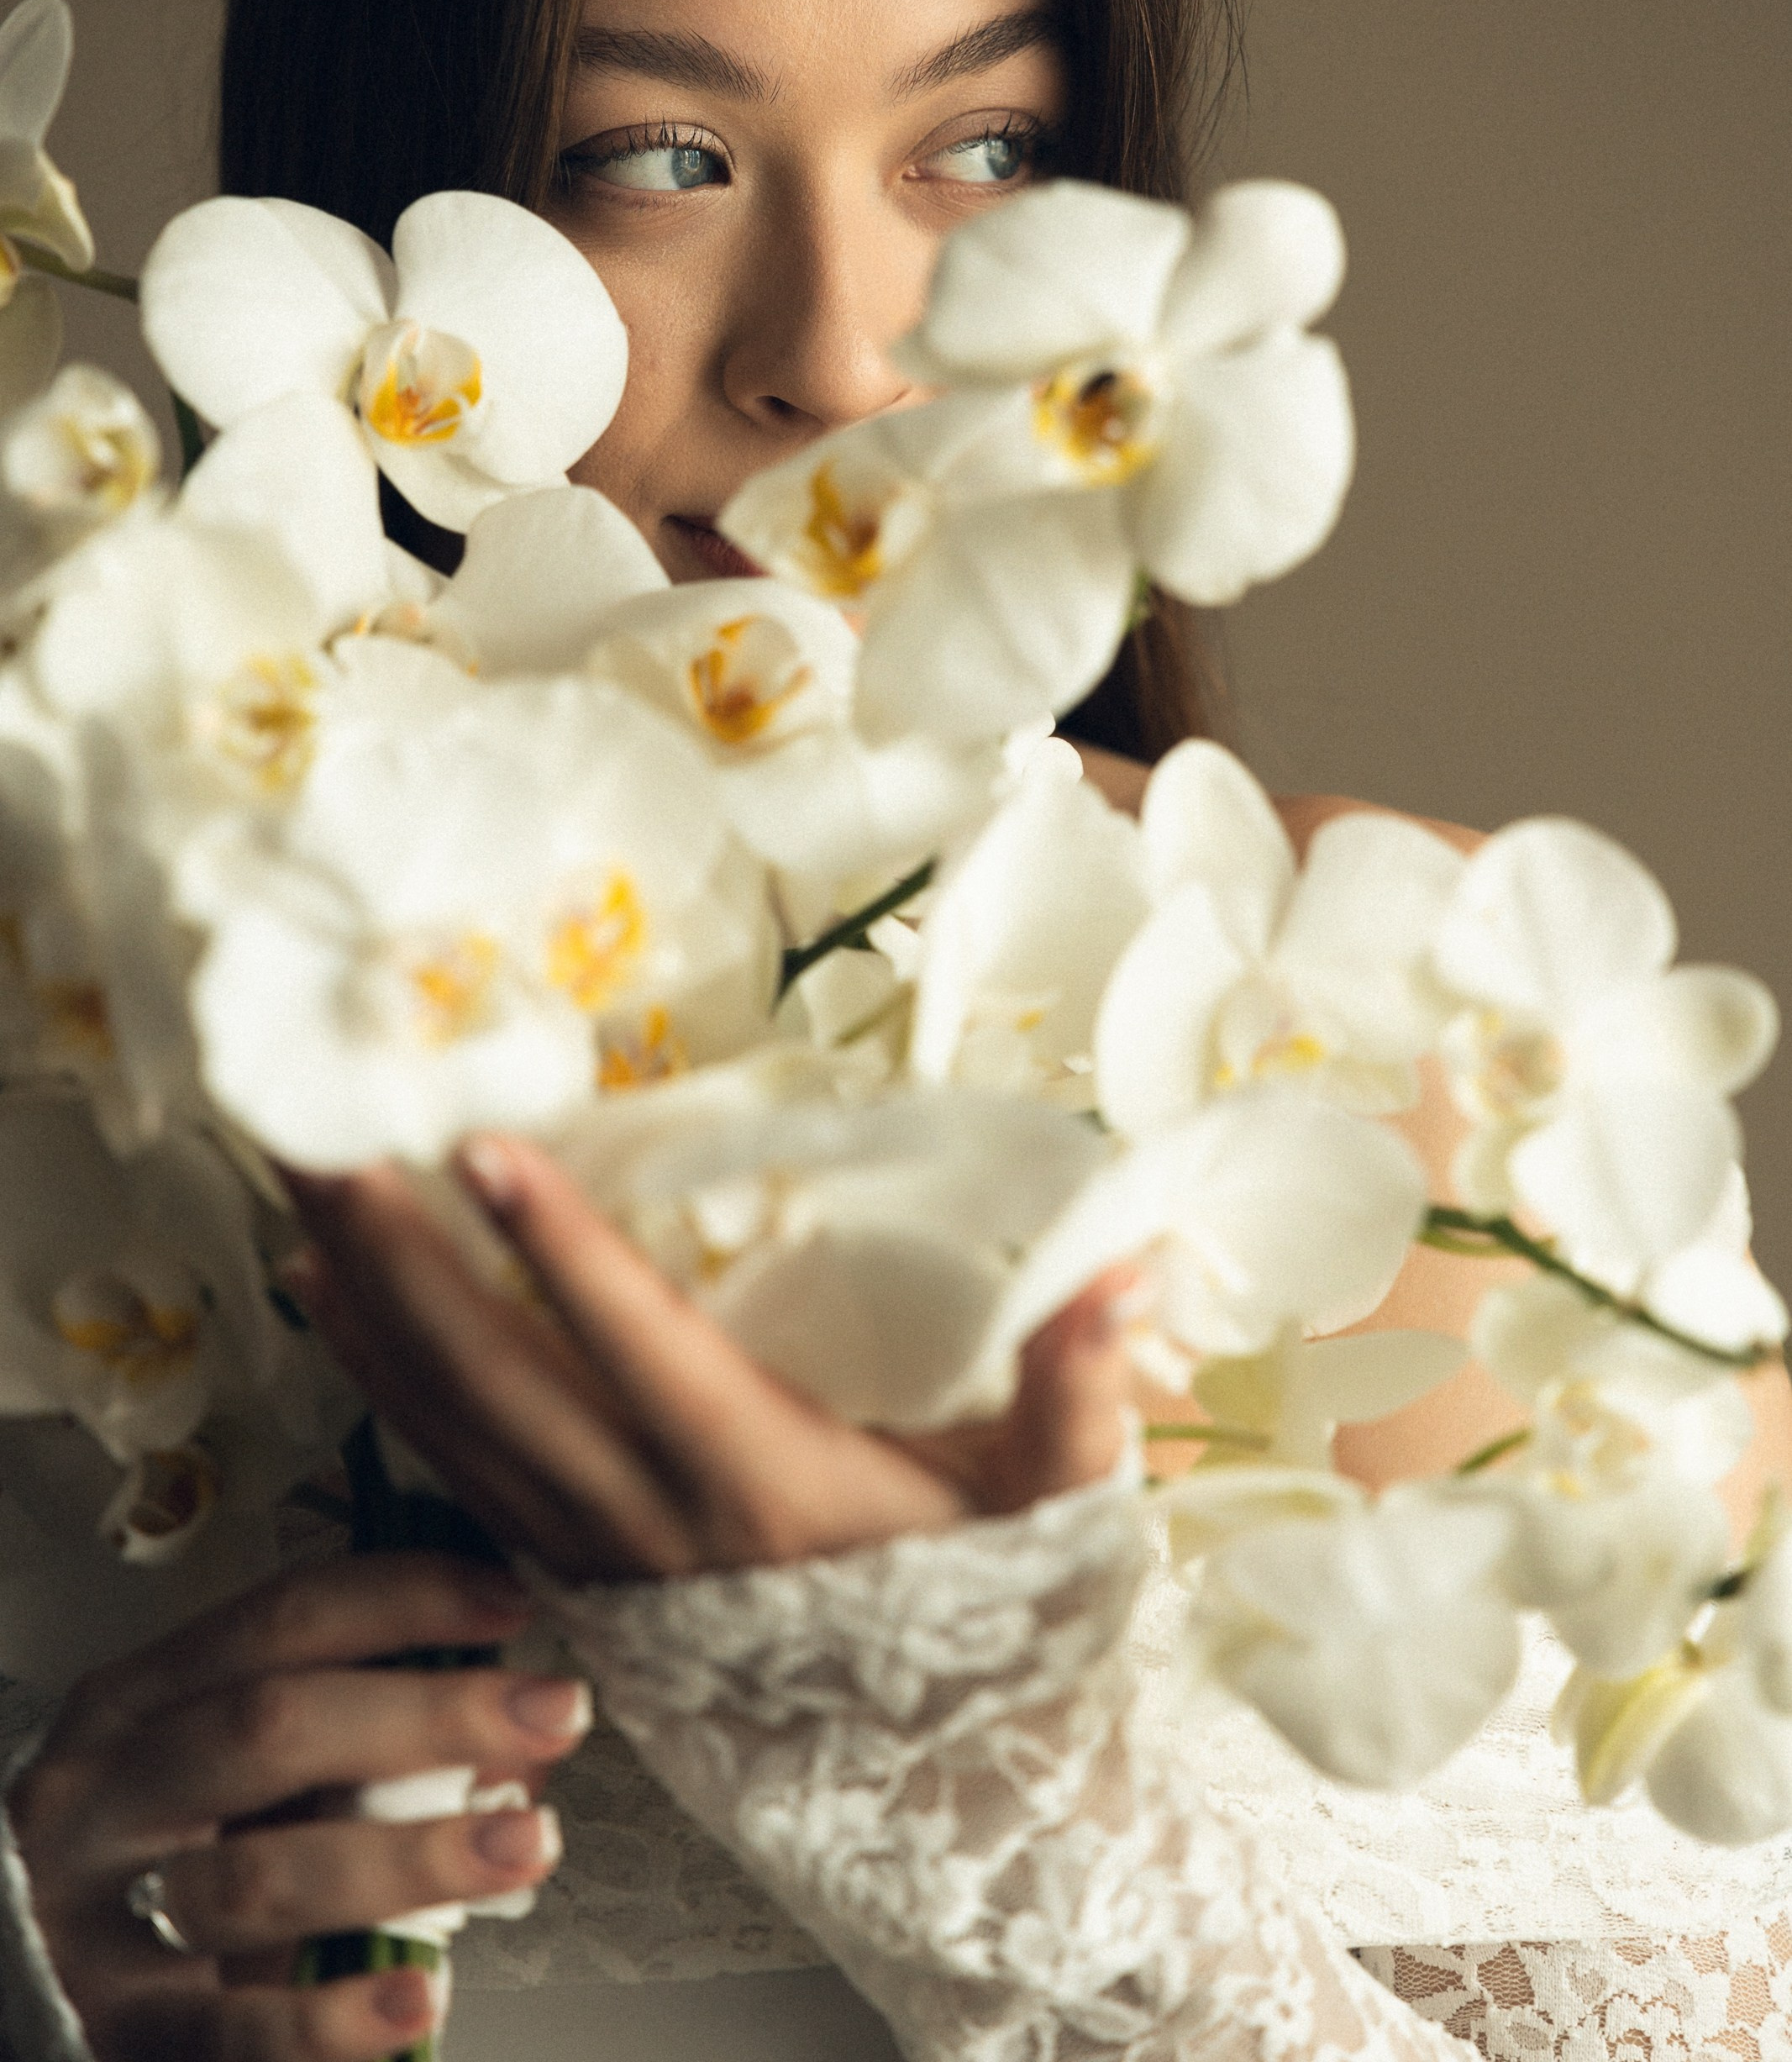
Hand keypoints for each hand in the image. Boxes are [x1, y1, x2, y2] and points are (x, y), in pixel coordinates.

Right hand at [9, 1550, 589, 2060]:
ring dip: (409, 1856)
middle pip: (272, 1727)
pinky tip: (414, 1998)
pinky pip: (232, 2030)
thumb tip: (509, 1717)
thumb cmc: (149, 1861)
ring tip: (524, 1842)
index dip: (405, 1599)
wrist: (20, 1980)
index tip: (515, 1602)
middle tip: (552, 1711)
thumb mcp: (211, 1775)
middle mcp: (107, 1795)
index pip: (281, 1619)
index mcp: (139, 1701)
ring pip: (260, 1874)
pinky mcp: (115, 2033)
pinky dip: (333, 2016)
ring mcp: (98, 1918)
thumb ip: (334, 1737)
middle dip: (428, 1712)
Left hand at [284, 1135, 1136, 1582]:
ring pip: (446, 1413)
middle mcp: (651, 1516)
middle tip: (322, 1120)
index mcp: (763, 1483)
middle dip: (398, 1244)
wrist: (925, 1780)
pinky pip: (439, 1457)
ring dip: (363, 1290)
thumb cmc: (986, 1618)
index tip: (490, 1150)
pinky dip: (371, 1368)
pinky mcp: (564, 1558)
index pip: (644, 1352)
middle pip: (494, 1373)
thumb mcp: (1054, 1510)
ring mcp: (591, 1546)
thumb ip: (1077, 1395)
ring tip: (298, 1167)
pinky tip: (323, 1290)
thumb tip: (1118, 1272)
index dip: (566, 1253)